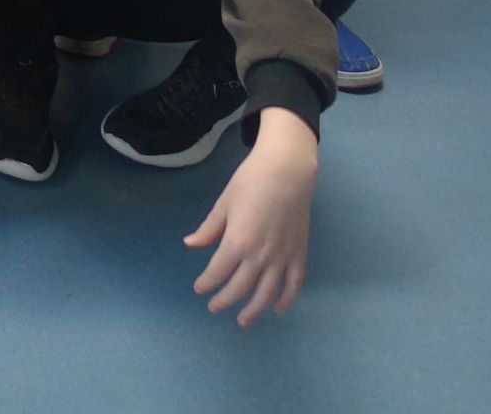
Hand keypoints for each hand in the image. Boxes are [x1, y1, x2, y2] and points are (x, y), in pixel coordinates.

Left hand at [186, 106, 317, 323]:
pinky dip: (286, 299)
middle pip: (241, 287)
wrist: (288, 171)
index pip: (218, 271)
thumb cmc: (251, 182)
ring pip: (267, 292)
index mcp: (238, 242)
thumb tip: (190, 244)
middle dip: (225, 300)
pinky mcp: (299, 253)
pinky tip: (278, 309)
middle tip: (214, 307)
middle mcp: (261, 256)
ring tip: (243, 320)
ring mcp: (283, 257)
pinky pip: (294, 283)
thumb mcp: (224, 203)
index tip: (199, 289)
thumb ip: (209, 228)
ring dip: (254, 309)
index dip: (207, 283)